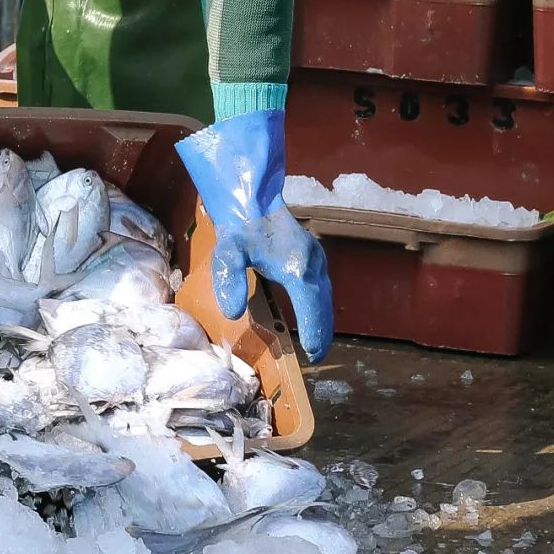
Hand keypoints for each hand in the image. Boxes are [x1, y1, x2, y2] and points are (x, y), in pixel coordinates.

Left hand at [176, 108, 333, 363]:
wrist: (252, 197)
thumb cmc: (240, 227)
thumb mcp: (228, 253)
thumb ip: (230, 280)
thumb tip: (233, 312)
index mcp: (297, 268)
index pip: (312, 308)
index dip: (314, 333)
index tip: (313, 355)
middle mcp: (313, 264)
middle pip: (324, 304)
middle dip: (322, 331)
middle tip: (317, 356)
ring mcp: (317, 257)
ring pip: (325, 295)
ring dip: (323, 318)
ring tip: (317, 342)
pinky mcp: (314, 254)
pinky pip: (322, 286)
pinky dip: (321, 304)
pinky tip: (313, 313)